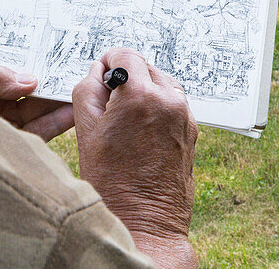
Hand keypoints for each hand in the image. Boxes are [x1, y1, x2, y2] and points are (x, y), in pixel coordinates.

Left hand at [0, 65, 73, 140]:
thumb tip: (28, 79)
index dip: (29, 72)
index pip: (9, 79)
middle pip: (27, 97)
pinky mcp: (11, 150)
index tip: (51, 63)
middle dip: (48, 86)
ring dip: (57, 104)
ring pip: (36, 115)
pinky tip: (69, 113)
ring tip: (75, 91)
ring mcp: (2, 132)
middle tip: (70, 75)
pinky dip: (55, 124)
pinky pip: (37, 135)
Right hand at [72, 48, 197, 267]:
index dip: (109, 61)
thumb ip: (88, 89)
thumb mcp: (86, 131)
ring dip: (145, 90)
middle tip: (111, 104)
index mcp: (140, 96)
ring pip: (161, 82)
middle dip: (127, 77)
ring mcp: (184, 115)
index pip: (125, 54)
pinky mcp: (192, 129)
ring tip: (128, 120)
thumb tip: (97, 71)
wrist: (145, 223)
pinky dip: (158, 106)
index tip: (103, 75)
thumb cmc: (113, 184)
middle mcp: (167, 100)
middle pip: (145, 66)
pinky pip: (173, 103)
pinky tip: (143, 131)